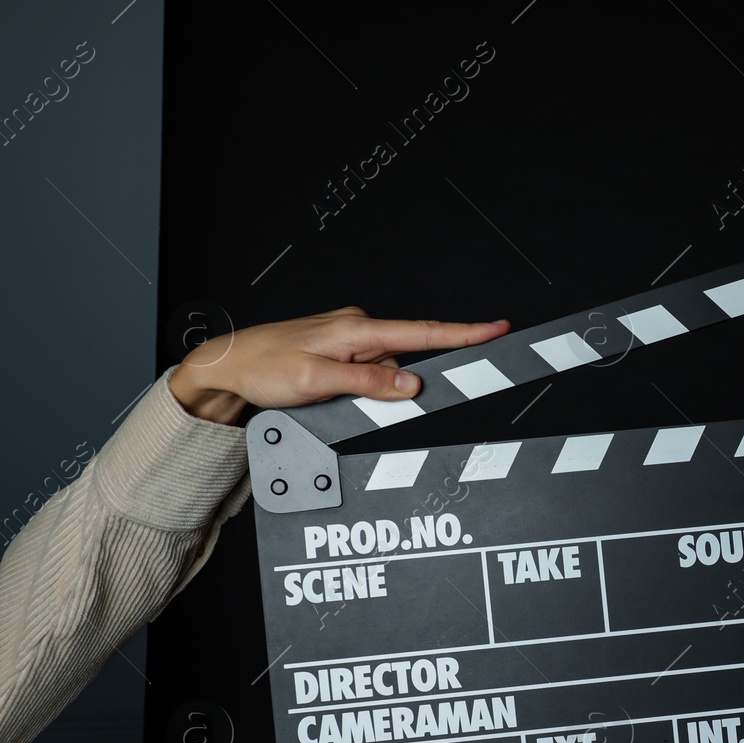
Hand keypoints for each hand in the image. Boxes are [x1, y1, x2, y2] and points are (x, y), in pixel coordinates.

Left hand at [167, 307, 511, 424]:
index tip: (498, 328)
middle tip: (372, 395)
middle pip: (407, 357)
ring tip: (328, 395)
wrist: (227, 366)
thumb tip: (413, 384)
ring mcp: (350, 338)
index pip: (424, 331)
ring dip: (375, 390)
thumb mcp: (316, 381)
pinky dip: (365, 386)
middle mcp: (358, 326)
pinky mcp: (342, 351)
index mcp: (357, 328)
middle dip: (405, 381)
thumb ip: (368, 383)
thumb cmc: (263, 368)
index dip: (465, 332)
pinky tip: (336, 391)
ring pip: (388, 369)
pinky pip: (371, 371)